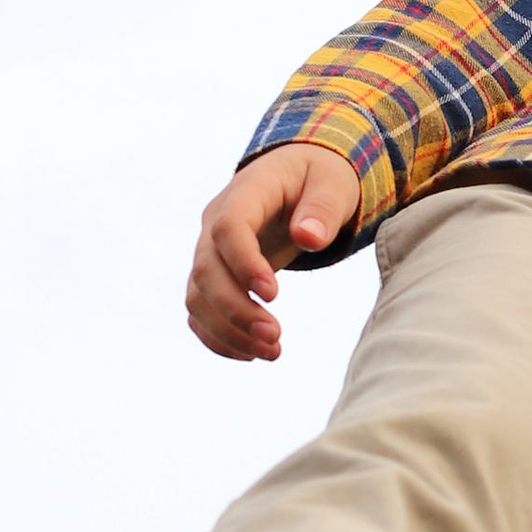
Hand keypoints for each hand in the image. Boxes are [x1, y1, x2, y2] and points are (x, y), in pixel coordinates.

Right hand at [185, 145, 359, 361]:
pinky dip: (218, 336)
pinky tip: (251, 353)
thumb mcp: (332, 184)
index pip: (228, 228)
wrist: (298, 178)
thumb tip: (309, 238)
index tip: (274, 295)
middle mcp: (216, 221)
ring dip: (228, 331)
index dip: (244, 263)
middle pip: (207, 270)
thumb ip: (323, 209)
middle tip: (276, 338)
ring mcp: (209, 249)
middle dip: (237, 310)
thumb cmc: (319, 179)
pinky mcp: (214, 274)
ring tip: (273, 352)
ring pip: (198, 296)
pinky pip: (201, 310)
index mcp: (246, 191)